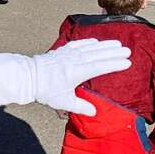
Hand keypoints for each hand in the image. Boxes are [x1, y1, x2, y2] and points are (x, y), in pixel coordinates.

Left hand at [0, 39, 130, 115]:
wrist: (27, 77)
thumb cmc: (45, 91)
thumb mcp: (63, 102)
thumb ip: (80, 106)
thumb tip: (94, 112)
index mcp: (77, 72)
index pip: (100, 67)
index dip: (114, 64)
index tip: (127, 63)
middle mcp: (74, 60)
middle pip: (98, 54)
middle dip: (113, 52)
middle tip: (128, 51)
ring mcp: (67, 54)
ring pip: (90, 47)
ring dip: (104, 45)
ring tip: (117, 44)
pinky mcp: (61, 51)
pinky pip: (77, 44)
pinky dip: (87, 42)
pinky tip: (95, 41)